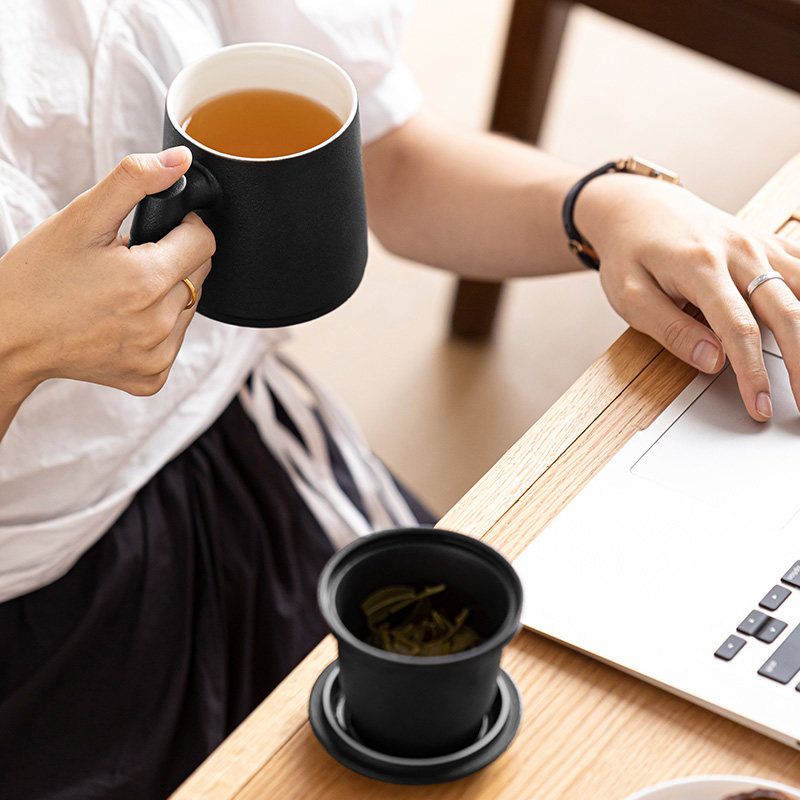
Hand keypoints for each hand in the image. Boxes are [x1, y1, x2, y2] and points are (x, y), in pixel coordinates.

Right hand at [0, 146, 214, 403]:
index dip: (183, 226)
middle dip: (173, 258)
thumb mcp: (80, 218)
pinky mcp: (152, 377)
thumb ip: (133, 182)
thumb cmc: (37, 278)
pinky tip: (123, 319)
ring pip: (190, 306)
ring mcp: (157, 355)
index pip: (205, 240)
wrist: (9, 337)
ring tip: (122, 289)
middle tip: (128, 259)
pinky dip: (158, 325)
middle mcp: (159, 324)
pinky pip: (175, 339)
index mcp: (147, 282)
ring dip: (168, 292)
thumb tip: (179, 161)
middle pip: (200, 273)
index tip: (155, 229)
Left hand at [576, 173, 799, 420]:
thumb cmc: (629, 252)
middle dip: (799, 363)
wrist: (637, 205)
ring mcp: (758, 245)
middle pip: (787, 313)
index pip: (738, 329)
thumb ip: (670, 329)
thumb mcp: (630, 296)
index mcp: (700, 267)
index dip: (753, 373)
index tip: (759, 406)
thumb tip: (712, 361)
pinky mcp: (768, 242)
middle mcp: (739, 252)